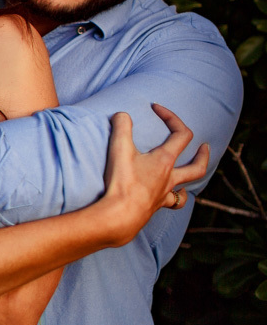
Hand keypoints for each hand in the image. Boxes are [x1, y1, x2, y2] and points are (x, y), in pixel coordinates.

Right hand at [95, 104, 209, 244]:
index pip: (181, 134)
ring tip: (189, 175)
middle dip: (202, 155)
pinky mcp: (155, 207)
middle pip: (197, 166)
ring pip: (185, 188)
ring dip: (190, 180)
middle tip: (205, 146)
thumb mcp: (119, 150)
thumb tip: (122, 115)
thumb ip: (121, 127)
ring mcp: (164, 194)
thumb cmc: (122, 183)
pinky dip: (174, 199)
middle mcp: (169, 178)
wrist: (120, 216)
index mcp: (164, 161)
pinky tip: (170, 197)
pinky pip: (171, 203)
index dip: (172, 117)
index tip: (156, 108)